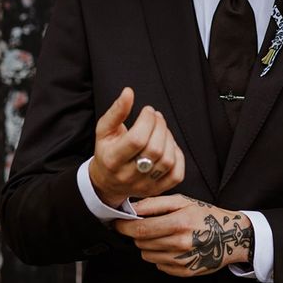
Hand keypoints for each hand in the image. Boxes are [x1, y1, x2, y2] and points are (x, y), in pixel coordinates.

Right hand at [89, 87, 184, 207]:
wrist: (107, 182)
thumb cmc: (107, 151)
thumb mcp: (104, 130)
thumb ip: (116, 111)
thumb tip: (128, 92)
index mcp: (112, 160)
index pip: (136, 139)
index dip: (147, 121)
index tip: (148, 110)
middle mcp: (127, 175)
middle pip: (154, 150)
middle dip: (160, 127)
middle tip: (157, 117)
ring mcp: (144, 185)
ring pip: (167, 161)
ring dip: (169, 138)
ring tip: (162, 129)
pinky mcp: (156, 190)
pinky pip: (177, 175)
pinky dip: (178, 156)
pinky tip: (169, 145)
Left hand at [114, 194, 253, 276]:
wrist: (231, 237)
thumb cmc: (206, 216)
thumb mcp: (183, 201)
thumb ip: (155, 203)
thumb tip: (132, 208)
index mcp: (179, 223)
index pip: (140, 229)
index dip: (123, 226)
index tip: (118, 222)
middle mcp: (179, 244)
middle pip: (141, 242)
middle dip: (136, 233)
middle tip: (144, 224)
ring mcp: (181, 260)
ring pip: (146, 254)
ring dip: (148, 244)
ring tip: (163, 235)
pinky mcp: (183, 272)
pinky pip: (158, 264)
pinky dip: (159, 255)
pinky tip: (171, 246)